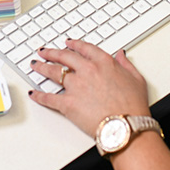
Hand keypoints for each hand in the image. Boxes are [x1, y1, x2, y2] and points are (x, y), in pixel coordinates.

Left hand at [28, 39, 149, 136]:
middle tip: (44, 51)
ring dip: (42, 68)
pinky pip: (49, 98)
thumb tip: (121, 55)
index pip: (84, 48)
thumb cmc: (133, 106)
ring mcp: (76, 86)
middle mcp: (87, 70)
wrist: (125, 126)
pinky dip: (39, 96)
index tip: (68, 43)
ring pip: (53, 73)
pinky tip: (34, 93)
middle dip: (52, 53)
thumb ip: (126, 64)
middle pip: (64, 57)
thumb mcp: (136, 79)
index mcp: (103, 62)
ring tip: (35, 65)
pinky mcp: (68, 104)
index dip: (74, 44)